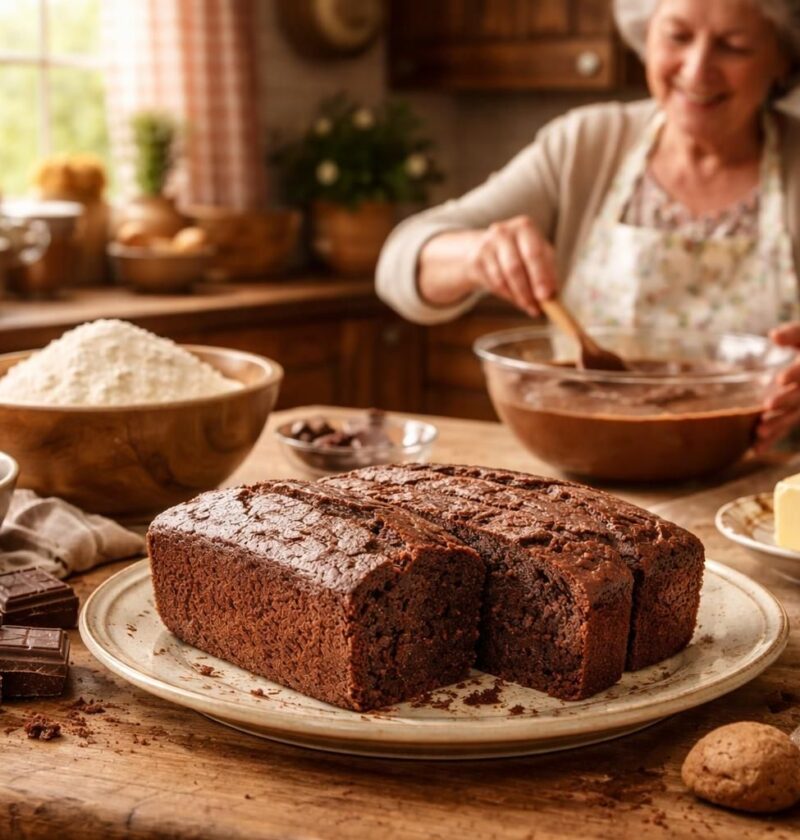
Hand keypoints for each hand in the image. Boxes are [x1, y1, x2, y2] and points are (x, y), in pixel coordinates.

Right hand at [466, 216, 557, 315]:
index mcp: (525, 227)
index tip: (546, 296)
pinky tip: (515, 298)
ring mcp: (487, 246)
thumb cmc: (519, 251)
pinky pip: (494, 284)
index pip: (534, 253)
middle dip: (527, 290)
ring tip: (528, 305)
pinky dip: (507, 295)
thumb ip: (548, 272)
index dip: (541, 276)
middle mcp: (504, 232)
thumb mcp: (537, 254)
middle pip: (515, 267)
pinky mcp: (476, 260)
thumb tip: (552, 295)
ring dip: (518, 297)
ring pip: (503, 279)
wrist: (484, 247)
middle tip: (536, 307)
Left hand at [755, 322, 799, 451]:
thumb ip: (793, 334)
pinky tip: (755, 449)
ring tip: (759, 432)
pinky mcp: (796, 413)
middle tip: (768, 406)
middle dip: (785, 401)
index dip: (794, 374)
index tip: (781, 379)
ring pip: (793, 416)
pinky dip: (773, 438)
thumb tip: (774, 335)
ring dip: (778, 425)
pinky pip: (786, 427)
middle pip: (799, 396)